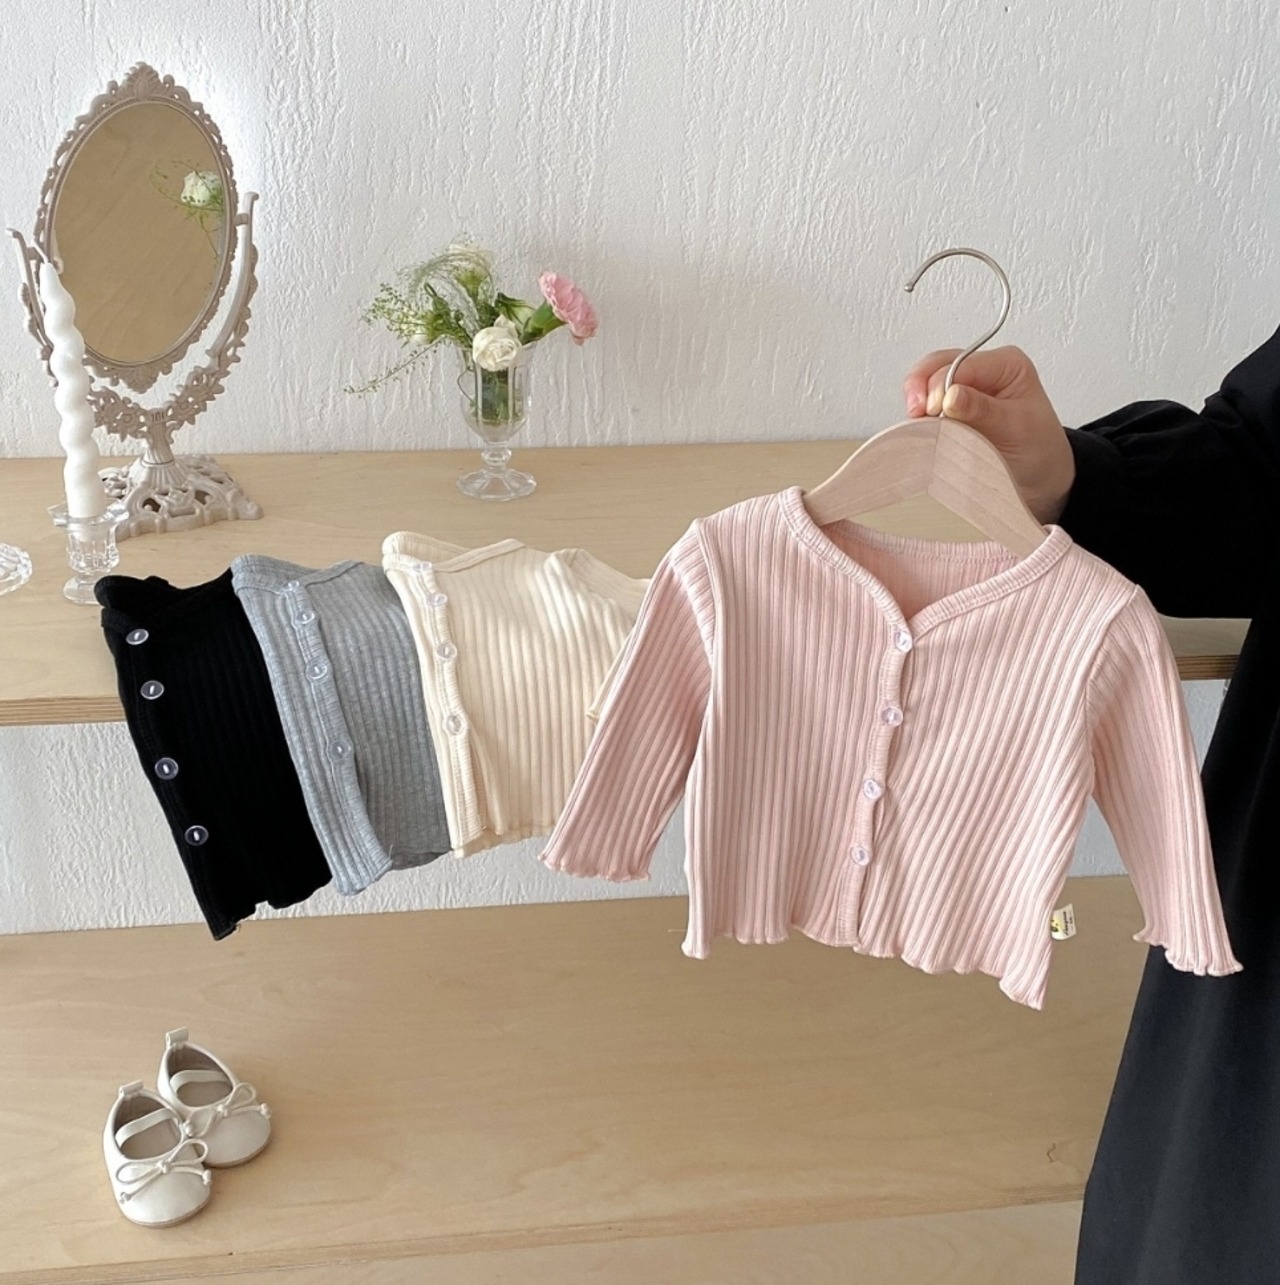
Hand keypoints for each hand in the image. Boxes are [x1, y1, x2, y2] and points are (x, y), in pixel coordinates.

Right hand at [902, 346, 1075, 523]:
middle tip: (915, 416)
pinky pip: (924, 404)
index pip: (960, 364)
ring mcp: (963, 389)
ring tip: (917, 425)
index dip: (940, 385)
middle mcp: (982, 371)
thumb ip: (982, 410)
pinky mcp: (949, 409)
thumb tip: (949, 396)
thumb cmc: (1037, 450)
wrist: (1039, 478)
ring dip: (917, 403)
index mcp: (1005, 365)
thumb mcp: (1015, 427)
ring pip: (925, 383)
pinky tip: (921, 430)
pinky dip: (919, 417)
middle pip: (936, 366)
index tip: (933, 412)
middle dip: (921, 389)